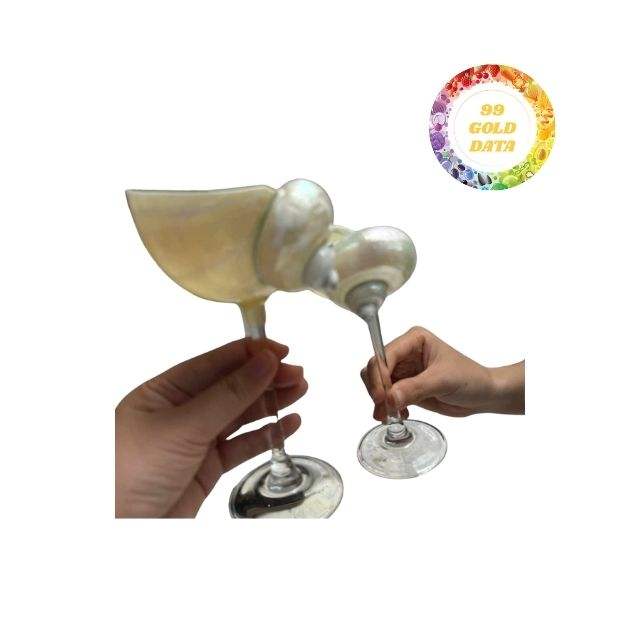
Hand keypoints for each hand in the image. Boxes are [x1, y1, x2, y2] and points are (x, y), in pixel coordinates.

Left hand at [115, 338, 306, 517]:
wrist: (121, 530)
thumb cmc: (131, 471)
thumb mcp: (183, 426)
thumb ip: (228, 394)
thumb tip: (263, 362)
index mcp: (167, 390)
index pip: (216, 362)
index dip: (250, 354)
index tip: (280, 352)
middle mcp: (183, 410)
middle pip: (233, 387)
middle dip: (266, 378)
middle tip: (298, 376)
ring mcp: (197, 438)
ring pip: (242, 414)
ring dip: (271, 402)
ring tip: (300, 392)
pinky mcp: (209, 465)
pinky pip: (244, 444)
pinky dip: (267, 434)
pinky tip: (287, 424)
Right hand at [361, 326, 523, 417]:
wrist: (483, 395)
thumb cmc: (470, 379)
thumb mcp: (443, 380)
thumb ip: (415, 388)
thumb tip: (389, 399)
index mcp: (414, 340)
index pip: (385, 355)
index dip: (379, 375)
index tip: (381, 397)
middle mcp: (405, 353)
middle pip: (375, 368)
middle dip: (376, 389)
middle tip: (383, 409)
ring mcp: (404, 371)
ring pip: (377, 384)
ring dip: (379, 401)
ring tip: (390, 416)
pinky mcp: (405, 387)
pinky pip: (386, 396)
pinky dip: (387, 407)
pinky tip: (400, 415)